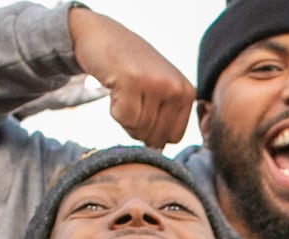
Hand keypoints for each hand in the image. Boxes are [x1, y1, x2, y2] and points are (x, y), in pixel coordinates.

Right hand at [69, 5, 191, 146]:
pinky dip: (114, 110)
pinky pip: (123, 119)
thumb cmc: (131, 68)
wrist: (102, 35)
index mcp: (187, 93)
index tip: (144, 107)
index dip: (153, 132)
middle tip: (131, 99)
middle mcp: (175, 87)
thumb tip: (159, 152)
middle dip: (137, 127)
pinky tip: (115, 87)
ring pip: (139, 129)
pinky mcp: (132, 81)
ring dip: (124, 117)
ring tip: (124, 91)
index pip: (173, 137)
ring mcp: (155, 83)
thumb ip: (166, 117)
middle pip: (156, 137)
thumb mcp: (160, 88)